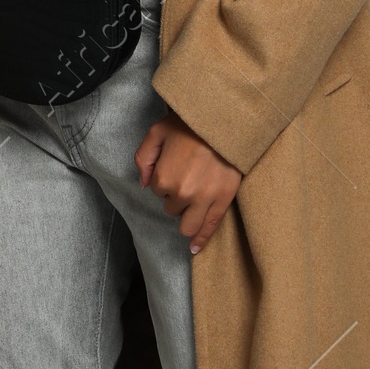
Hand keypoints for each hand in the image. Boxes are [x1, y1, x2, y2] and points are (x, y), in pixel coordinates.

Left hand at [134, 117, 241, 254]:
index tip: (176, 164)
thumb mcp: (156, 132)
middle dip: (175, 198)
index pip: (157, 191)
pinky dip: (201, 241)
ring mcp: (205, 199)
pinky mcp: (224, 200)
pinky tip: (194, 249)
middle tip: (187, 177)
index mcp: (164, 177)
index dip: (165, 179)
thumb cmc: (190, 123)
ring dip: (186, 216)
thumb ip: (143, 159)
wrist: (226, 119)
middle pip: (171, 209)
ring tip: (192, 202)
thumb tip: (144, 184)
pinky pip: (210, 227)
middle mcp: (183, 193)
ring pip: (187, 226)